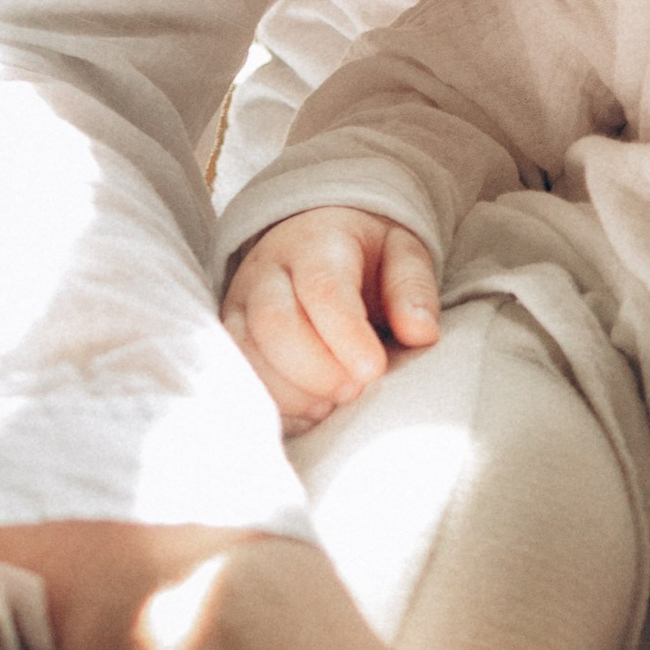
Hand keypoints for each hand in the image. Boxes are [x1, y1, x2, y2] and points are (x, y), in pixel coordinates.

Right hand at [224, 207, 438, 427]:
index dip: (346, 335)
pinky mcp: (228, 335)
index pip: (323, 289)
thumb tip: (422, 333)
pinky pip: (235, 376)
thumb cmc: (366, 253)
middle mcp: (267, 272)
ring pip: (246, 353)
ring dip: (289, 392)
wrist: (314, 235)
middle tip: (353, 392)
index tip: (374, 370)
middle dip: (315, 369)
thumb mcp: (402, 251)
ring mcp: (240, 304)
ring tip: (329, 406)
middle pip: (274, 323)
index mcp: (316, 244)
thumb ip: (412, 287)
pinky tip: (304, 413)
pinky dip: (269, 403)